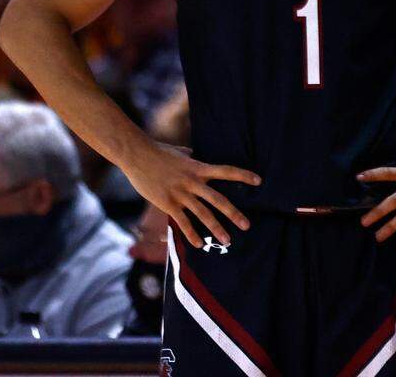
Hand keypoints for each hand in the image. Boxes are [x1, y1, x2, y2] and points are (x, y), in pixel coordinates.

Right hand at [122, 140, 260, 249]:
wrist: (137, 154)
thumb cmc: (159, 151)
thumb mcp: (181, 152)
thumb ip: (192, 157)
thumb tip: (197, 154)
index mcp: (198, 167)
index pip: (226, 171)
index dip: (243, 176)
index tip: (258, 181)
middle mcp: (193, 182)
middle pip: (218, 200)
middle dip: (234, 214)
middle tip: (247, 226)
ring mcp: (180, 193)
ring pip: (203, 214)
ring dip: (216, 229)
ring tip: (227, 240)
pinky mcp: (167, 203)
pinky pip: (182, 222)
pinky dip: (191, 234)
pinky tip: (198, 244)